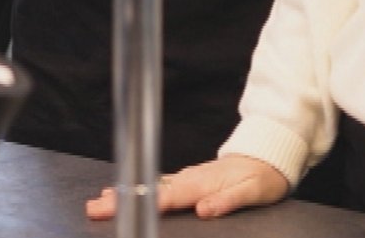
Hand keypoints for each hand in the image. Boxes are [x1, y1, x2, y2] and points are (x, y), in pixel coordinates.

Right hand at [86, 155, 288, 219]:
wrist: (269, 155)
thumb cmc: (264, 176)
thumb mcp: (255, 191)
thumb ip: (229, 200)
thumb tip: (205, 209)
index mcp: (203, 184)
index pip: (168, 197)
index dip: (143, 203)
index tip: (120, 208)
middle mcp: (191, 178)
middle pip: (151, 190)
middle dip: (121, 198)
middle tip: (95, 207)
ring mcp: (188, 176)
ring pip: (151, 185)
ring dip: (125, 193)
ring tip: (101, 199)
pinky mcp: (188, 178)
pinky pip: (159, 183)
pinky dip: (139, 187)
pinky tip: (125, 190)